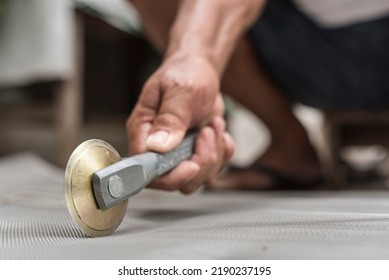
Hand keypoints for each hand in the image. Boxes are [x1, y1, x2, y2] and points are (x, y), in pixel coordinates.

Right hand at [126, 53, 233, 192]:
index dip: (169, 176)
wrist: (199, 70)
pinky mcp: (195, 153)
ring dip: (213, 155)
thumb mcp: (180, 91)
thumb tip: (157, 146)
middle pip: (173, 181)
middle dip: (199, 163)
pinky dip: (222, 153)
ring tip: (214, 125)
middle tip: (207, 133)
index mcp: (143, 131)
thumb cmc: (184, 73)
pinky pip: (212, 169)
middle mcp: (157, 148)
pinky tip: (220, 132)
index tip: (192, 164)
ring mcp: (177, 153)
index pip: (145, 170)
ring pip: (195, 179)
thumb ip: (170, 118)